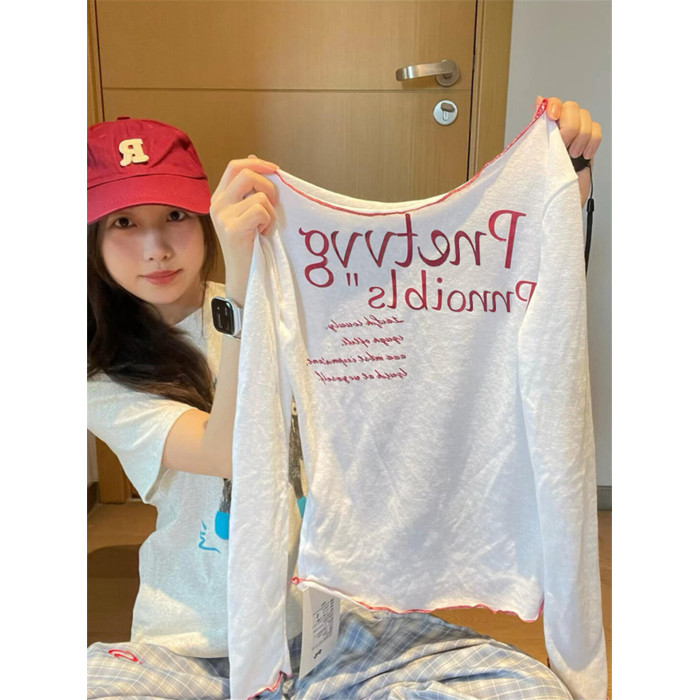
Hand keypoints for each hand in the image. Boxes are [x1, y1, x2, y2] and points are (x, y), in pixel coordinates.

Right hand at [210, 155, 279, 302]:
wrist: (245, 274)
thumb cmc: (252, 244)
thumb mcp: (250, 211)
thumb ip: (251, 188)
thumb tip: (255, 159)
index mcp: (220, 197)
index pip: (235, 166)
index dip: (257, 164)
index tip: (275, 170)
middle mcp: (218, 204)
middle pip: (247, 174)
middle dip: (269, 186)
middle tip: (274, 205)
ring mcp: (223, 216)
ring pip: (258, 195)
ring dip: (270, 211)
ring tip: (264, 226)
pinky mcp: (232, 228)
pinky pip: (260, 210)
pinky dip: (268, 222)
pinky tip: (261, 233)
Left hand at [535, 96, 601, 204]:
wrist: (556, 205)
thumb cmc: (541, 186)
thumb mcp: (532, 157)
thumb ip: (536, 129)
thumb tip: (538, 100)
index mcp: (542, 130)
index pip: (552, 103)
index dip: (555, 105)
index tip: (552, 118)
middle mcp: (559, 130)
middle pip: (572, 107)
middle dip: (570, 126)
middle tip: (564, 146)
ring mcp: (575, 137)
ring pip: (586, 118)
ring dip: (581, 137)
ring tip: (572, 155)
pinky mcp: (587, 145)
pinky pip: (597, 131)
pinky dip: (592, 142)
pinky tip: (583, 155)